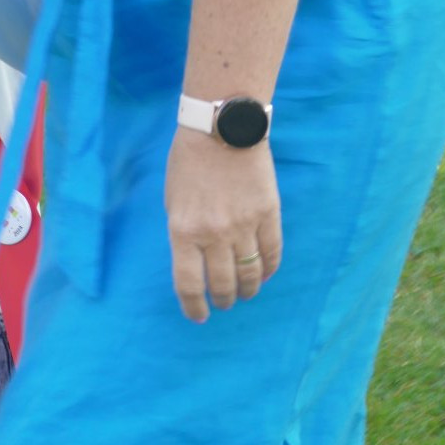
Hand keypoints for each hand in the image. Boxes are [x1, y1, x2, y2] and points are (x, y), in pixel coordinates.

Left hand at [164, 129, 281, 322]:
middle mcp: (213, 234)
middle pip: (222, 283)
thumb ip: (183, 233)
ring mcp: (244, 225)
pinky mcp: (268, 214)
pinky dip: (269, 270)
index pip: (189, 284)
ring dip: (248, 290)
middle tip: (225, 303)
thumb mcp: (172, 201)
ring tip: (245, 294)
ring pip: (250, 274)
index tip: (199, 316)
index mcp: (183, 231)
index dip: (194, 306)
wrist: (222, 128)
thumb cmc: (189, 161)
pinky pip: (272, 253)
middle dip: (223, 300)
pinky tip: (264, 275)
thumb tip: (194, 263)